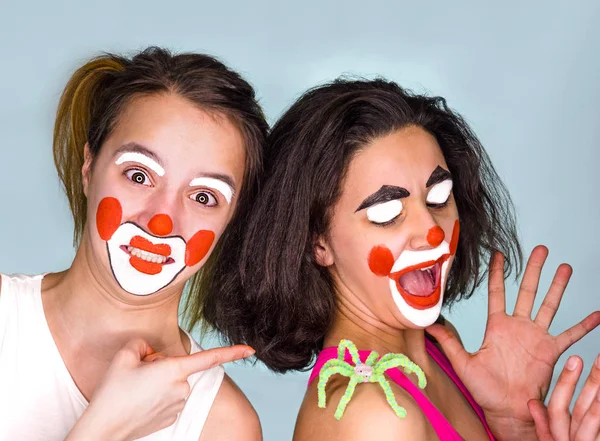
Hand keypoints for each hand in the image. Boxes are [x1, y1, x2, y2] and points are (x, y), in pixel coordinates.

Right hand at [65, 338, 253, 440]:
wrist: (105, 427)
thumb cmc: (113, 392)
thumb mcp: (124, 356)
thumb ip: (143, 344)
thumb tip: (151, 352)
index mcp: (174, 370)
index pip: (209, 358)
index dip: (232, 351)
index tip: (250, 349)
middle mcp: (182, 388)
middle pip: (175, 366)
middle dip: (159, 365)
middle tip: (137, 374)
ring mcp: (178, 404)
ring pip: (171, 382)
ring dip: (157, 381)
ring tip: (135, 390)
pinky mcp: (172, 416)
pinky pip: (168, 397)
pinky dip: (156, 395)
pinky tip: (140, 401)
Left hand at [426, 245, 599, 439]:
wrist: (506, 410)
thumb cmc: (484, 390)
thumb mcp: (462, 363)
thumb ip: (448, 342)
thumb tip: (427, 324)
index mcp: (497, 327)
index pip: (498, 293)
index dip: (499, 273)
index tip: (499, 254)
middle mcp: (518, 327)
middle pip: (528, 291)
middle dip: (534, 270)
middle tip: (541, 249)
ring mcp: (536, 337)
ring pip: (549, 305)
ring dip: (558, 287)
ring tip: (565, 267)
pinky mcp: (551, 351)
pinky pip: (570, 335)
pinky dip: (584, 326)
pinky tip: (596, 314)